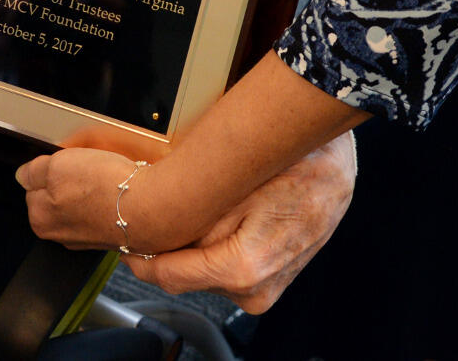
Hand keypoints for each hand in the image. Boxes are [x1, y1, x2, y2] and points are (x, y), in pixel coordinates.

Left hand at [17, 147, 159, 252]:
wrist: (148, 208)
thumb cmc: (104, 191)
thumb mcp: (57, 167)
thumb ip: (34, 171)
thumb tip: (23, 175)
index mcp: (41, 220)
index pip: (34, 187)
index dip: (49, 169)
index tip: (63, 163)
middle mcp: (62, 234)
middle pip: (57, 194)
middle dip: (68, 178)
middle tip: (86, 166)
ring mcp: (87, 234)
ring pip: (81, 198)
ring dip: (90, 184)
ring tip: (104, 174)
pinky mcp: (110, 230)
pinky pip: (102, 205)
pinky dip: (107, 193)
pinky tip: (116, 186)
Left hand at [124, 133, 355, 312]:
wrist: (335, 165)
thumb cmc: (293, 165)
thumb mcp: (233, 183)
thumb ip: (190, 217)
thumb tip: (149, 234)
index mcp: (244, 270)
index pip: (169, 275)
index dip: (140, 254)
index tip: (122, 234)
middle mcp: (255, 291)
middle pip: (187, 274)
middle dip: (169, 244)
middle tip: (156, 209)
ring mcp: (267, 289)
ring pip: (207, 268)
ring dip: (195, 242)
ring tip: (201, 202)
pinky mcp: (272, 280)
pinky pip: (228, 264)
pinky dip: (219, 242)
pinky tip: (226, 211)